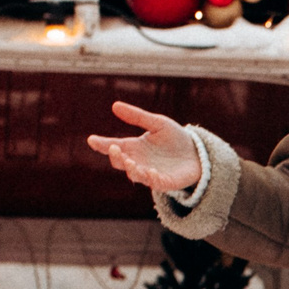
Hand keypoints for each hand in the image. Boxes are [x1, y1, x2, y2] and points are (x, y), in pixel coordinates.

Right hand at [85, 100, 201, 193]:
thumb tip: (115, 105)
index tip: (91, 140)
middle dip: (115, 157)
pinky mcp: (164, 182)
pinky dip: (151, 178)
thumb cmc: (175, 139)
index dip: (101, 144)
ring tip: (130, 161)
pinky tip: (151, 171)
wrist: (197, 153)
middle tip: (114, 148)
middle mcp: (138, 161)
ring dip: (130, 169)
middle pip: (120, 162)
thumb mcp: (157, 123)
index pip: (114, 146)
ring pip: (134, 174)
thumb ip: (138, 117)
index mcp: (134, 147)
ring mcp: (150, 173)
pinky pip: (154, 182)